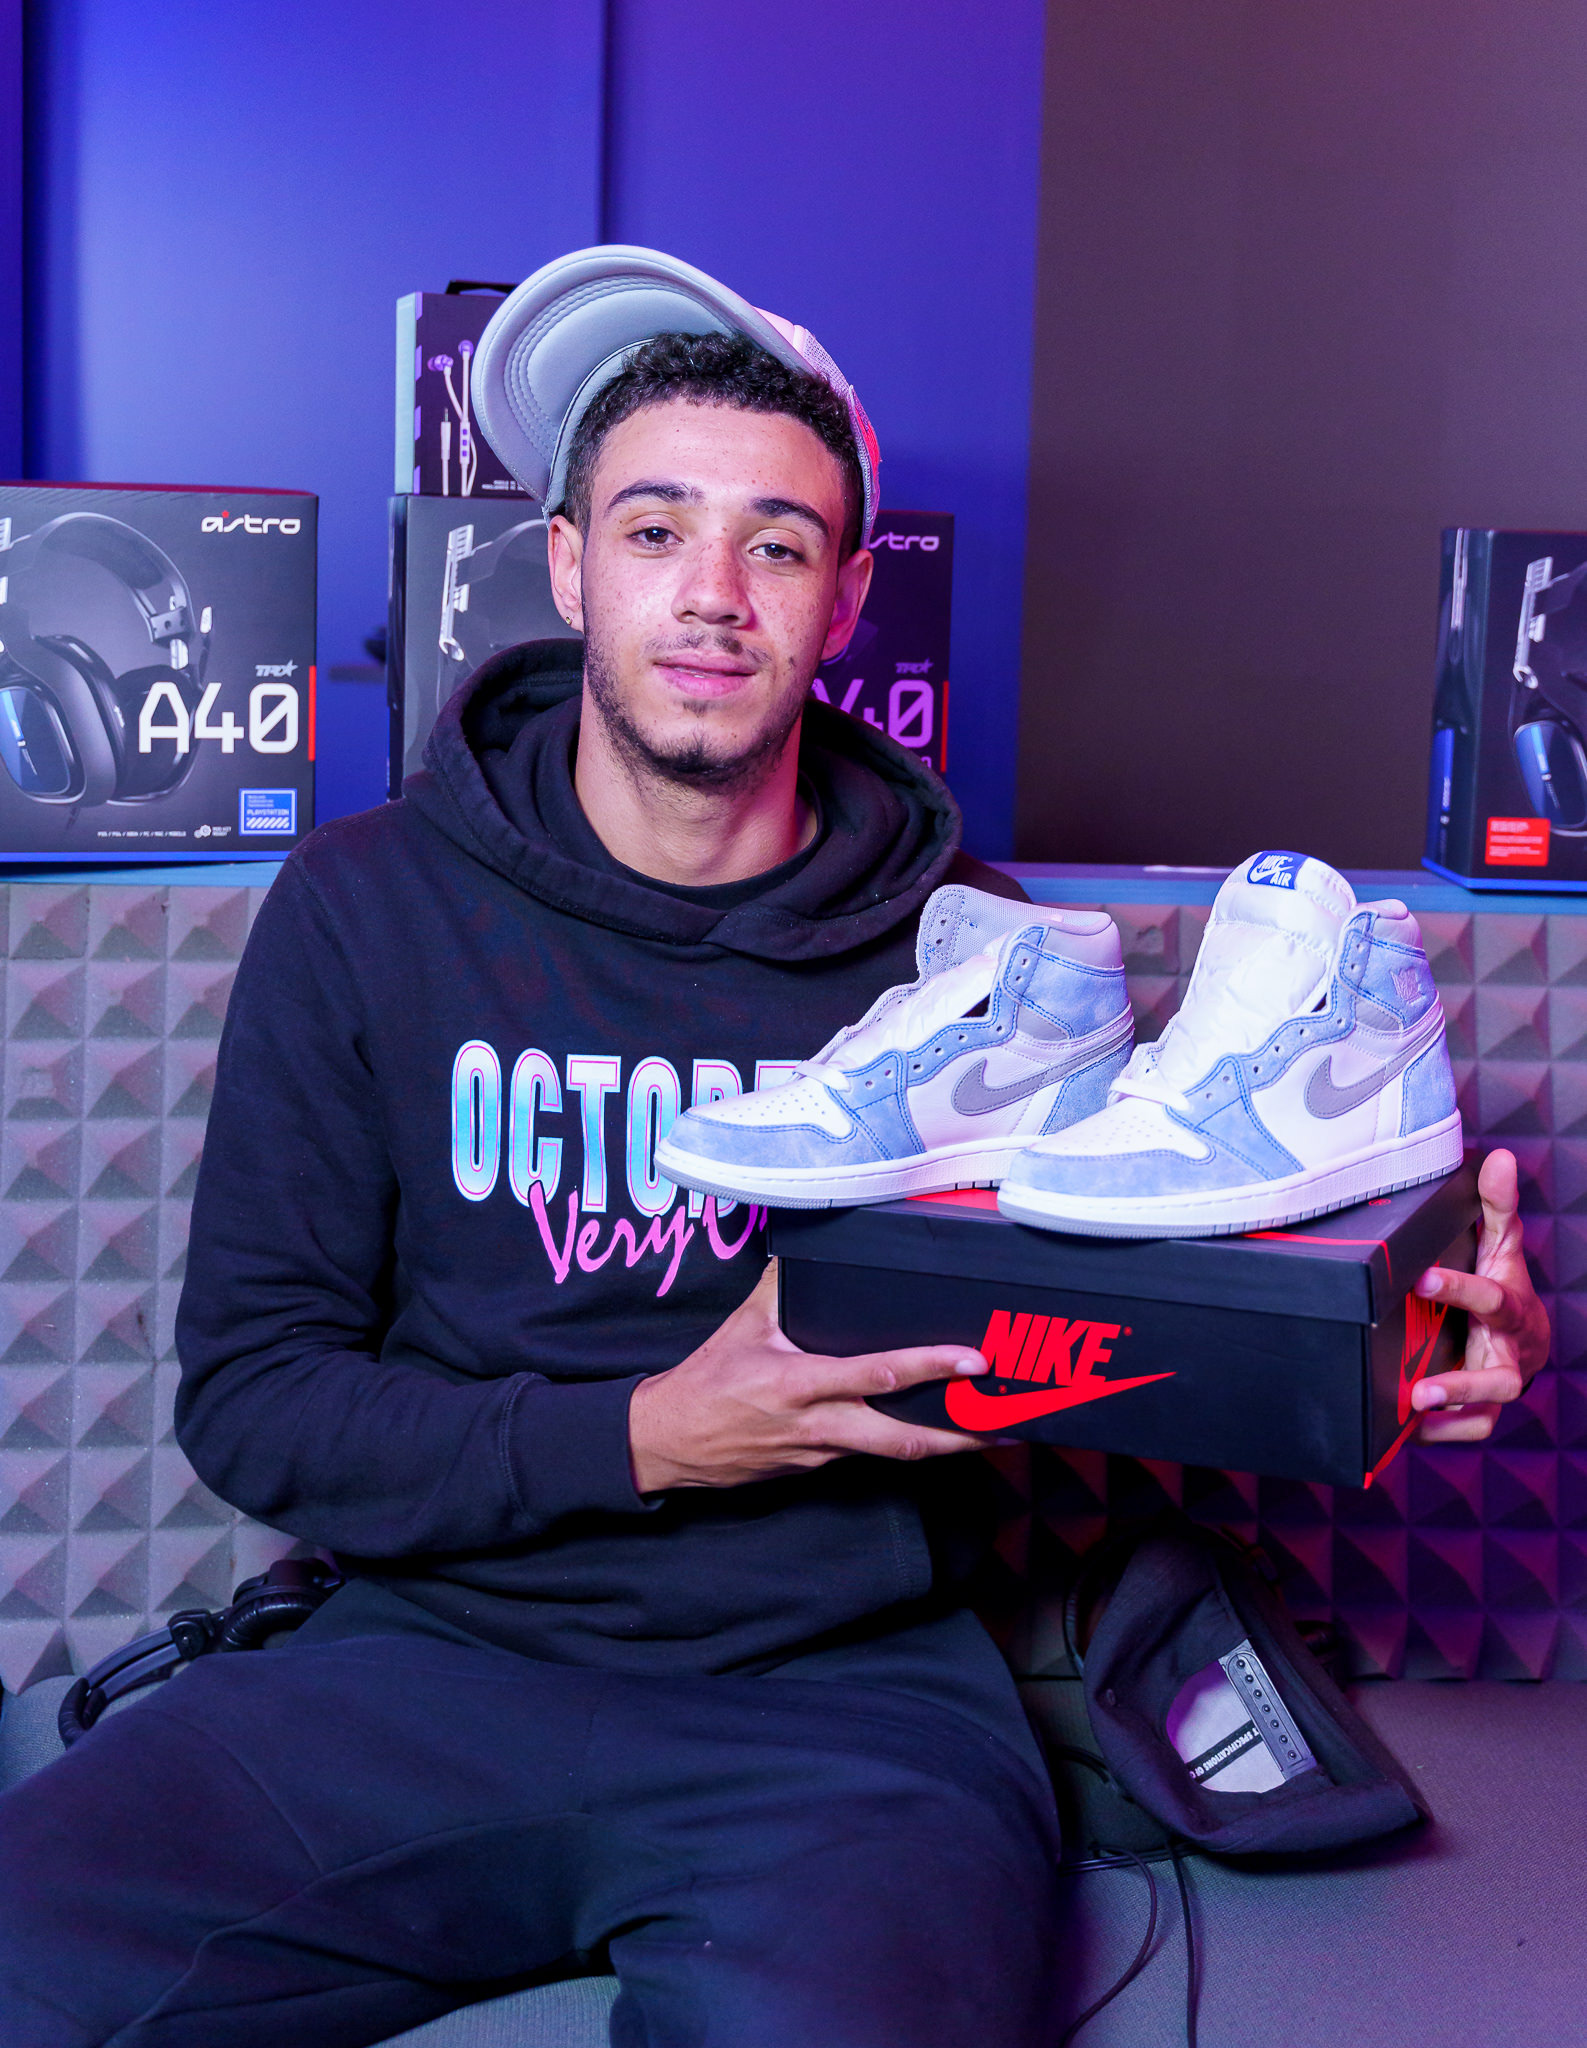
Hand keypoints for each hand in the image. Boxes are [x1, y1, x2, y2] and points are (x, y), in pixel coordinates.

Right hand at [628, 1260, 989, 1492]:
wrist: (670, 1443)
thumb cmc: (708, 1381)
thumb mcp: (743, 1325)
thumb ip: (781, 1287)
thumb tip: (807, 1248)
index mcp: (801, 1383)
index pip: (877, 1374)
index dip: (930, 1367)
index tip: (972, 1361)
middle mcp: (819, 1425)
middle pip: (904, 1440)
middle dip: (960, 1435)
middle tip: (1006, 1423)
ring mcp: (822, 1453)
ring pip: (894, 1454)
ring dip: (944, 1446)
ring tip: (990, 1433)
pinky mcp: (819, 1469)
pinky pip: (870, 1455)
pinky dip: (905, 1444)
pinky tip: (934, 1434)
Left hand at [1410, 1148, 1550, 1442]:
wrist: (1525, 1341)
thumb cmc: (1504, 1287)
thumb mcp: (1501, 1245)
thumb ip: (1496, 1207)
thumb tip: (1496, 1157)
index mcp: (1509, 1310)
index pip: (1490, 1300)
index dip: (1460, 1290)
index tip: (1421, 1279)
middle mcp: (1507, 1355)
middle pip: (1498, 1379)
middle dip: (1462, 1385)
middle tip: (1421, 1390)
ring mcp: (1495, 1387)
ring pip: (1484, 1414)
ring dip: (1449, 1418)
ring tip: (1410, 1415)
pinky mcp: (1480, 1413)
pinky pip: (1465, 1432)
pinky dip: (1437, 1433)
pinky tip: (1400, 1430)